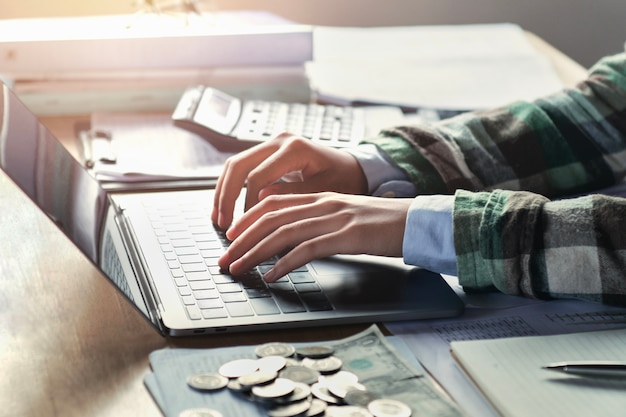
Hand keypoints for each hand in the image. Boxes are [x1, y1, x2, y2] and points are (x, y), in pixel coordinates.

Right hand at [211, 133, 367, 229]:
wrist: (353, 168)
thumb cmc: (344, 179)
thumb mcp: (324, 190)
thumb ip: (293, 194)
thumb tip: (261, 200)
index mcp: (294, 148)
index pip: (257, 177)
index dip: (247, 204)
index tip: (244, 228)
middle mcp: (279, 141)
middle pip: (238, 166)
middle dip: (225, 196)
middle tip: (222, 224)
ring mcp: (272, 144)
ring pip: (235, 165)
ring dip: (223, 192)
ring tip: (218, 219)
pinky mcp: (269, 153)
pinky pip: (242, 169)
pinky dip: (231, 188)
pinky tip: (226, 208)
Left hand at [218, 192, 412, 281]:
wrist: (417, 221)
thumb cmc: (383, 223)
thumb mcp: (345, 216)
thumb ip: (320, 221)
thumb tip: (293, 240)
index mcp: (321, 198)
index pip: (273, 203)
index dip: (247, 219)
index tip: (231, 235)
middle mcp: (323, 204)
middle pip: (270, 218)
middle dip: (241, 239)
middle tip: (224, 258)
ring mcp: (334, 219)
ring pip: (283, 233)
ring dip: (255, 252)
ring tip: (238, 268)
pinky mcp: (347, 236)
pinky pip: (307, 249)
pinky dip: (285, 263)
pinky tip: (272, 275)